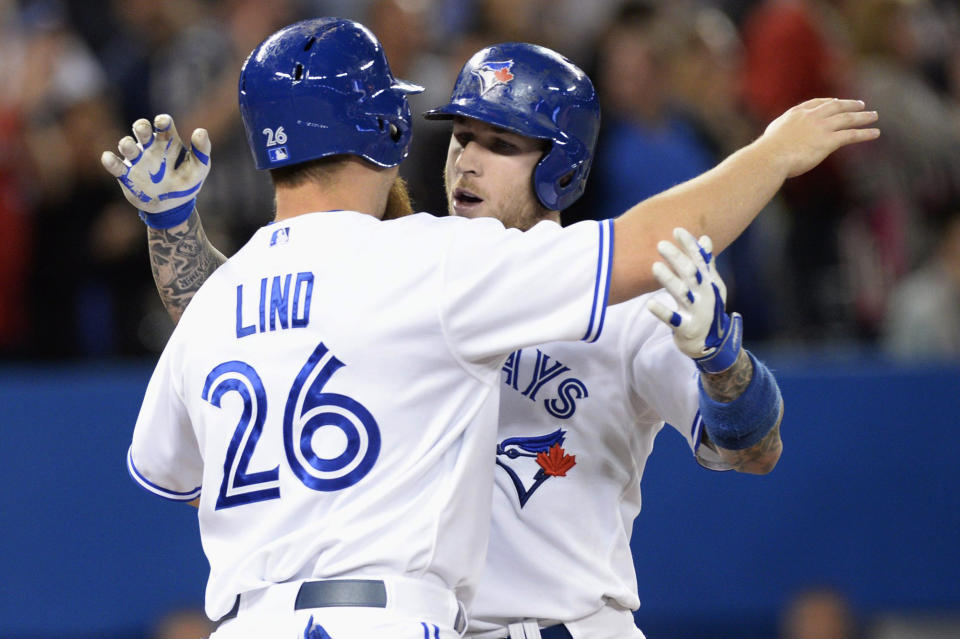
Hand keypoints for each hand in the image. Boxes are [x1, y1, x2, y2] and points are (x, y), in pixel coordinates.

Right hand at [101, 114, 210, 228]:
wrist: (174, 207)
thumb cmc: (187, 181)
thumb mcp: (200, 167)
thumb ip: (202, 150)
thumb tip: (201, 131)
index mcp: (168, 141)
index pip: (163, 124)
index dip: (162, 121)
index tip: (162, 123)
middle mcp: (150, 147)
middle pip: (141, 129)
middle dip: (141, 126)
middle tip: (143, 130)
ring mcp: (137, 160)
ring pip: (127, 145)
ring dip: (126, 144)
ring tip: (129, 147)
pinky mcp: (127, 175)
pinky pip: (115, 166)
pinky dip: (110, 161)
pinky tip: (108, 157)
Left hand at [647, 228, 741, 372]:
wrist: (713, 345)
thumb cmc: (708, 309)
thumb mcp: (712, 286)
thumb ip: (706, 264)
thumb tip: (704, 239)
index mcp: (709, 283)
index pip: (700, 260)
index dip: (689, 245)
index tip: (676, 230)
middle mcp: (705, 295)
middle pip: (691, 273)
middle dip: (677, 258)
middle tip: (660, 244)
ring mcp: (697, 312)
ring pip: (682, 293)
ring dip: (669, 280)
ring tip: (654, 267)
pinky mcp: (687, 328)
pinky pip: (673, 320)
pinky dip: (663, 312)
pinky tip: (650, 304)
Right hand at [758, 98, 878, 178]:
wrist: (771, 157)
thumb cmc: (767, 152)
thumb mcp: (772, 135)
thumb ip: (780, 132)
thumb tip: (778, 140)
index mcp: (796, 113)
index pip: (817, 103)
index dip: (829, 102)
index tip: (837, 102)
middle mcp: (811, 117)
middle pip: (836, 106)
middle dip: (850, 104)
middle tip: (861, 105)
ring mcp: (821, 128)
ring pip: (847, 118)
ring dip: (862, 117)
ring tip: (874, 116)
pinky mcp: (828, 141)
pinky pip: (851, 135)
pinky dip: (865, 133)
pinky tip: (875, 133)